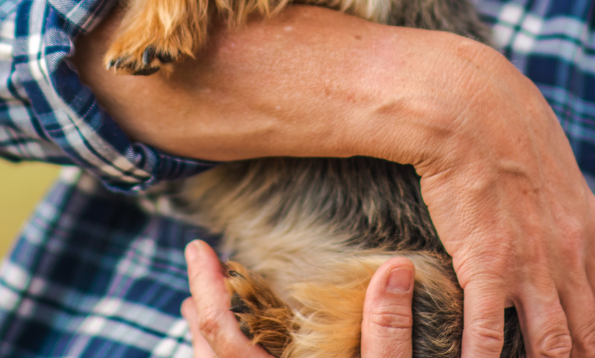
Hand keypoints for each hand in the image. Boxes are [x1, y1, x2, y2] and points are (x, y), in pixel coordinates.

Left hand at [182, 240, 417, 357]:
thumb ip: (389, 332)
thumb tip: (396, 267)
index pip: (224, 334)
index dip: (206, 289)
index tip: (198, 248)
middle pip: (208, 354)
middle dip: (199, 308)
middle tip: (199, 265)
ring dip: (208, 336)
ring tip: (205, 303)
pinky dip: (225, 357)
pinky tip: (246, 344)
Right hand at [407, 41, 594, 357]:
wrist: (468, 104)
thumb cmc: (499, 122)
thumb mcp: (548, 161)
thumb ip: (556, 198)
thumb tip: (548, 211)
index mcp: (583, 228)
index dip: (590, 337)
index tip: (577, 352)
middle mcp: (568, 253)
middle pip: (582, 334)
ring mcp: (532, 264)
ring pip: (549, 345)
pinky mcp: (490, 267)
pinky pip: (490, 334)